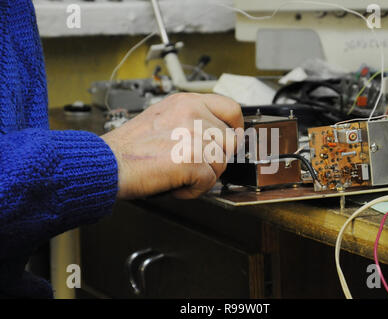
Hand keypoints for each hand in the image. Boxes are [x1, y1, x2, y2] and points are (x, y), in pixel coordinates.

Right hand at [101, 93, 243, 198]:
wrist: (106, 163)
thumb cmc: (129, 146)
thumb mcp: (163, 118)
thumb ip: (191, 121)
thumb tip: (216, 136)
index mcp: (186, 102)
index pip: (231, 108)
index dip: (235, 127)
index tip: (231, 138)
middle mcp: (193, 113)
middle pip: (229, 142)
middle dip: (213, 159)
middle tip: (191, 165)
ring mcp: (194, 135)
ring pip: (221, 163)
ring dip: (202, 175)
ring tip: (178, 174)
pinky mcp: (193, 158)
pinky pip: (209, 182)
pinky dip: (193, 190)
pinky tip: (175, 184)